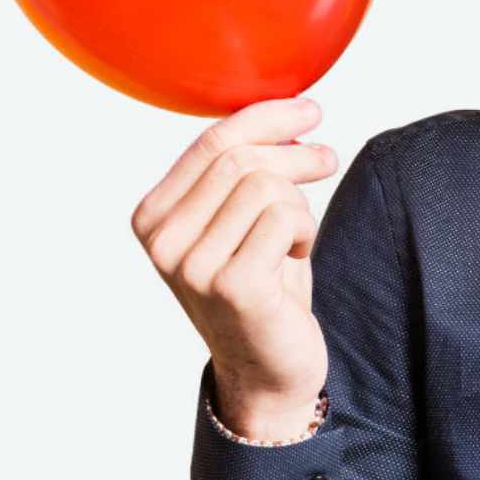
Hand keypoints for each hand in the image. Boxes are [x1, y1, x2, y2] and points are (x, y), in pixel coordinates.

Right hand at [132, 96, 338, 434]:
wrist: (269, 369)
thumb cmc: (262, 285)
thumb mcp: (243, 218)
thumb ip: (244, 168)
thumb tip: (291, 110)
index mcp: (152, 217)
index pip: (212, 141)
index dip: (267, 117)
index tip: (311, 110)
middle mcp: (162, 241)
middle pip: (242, 158)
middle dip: (295, 155)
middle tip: (326, 161)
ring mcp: (192, 266)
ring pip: (267, 186)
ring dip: (299, 206)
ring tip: (293, 240)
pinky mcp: (232, 287)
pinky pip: (286, 219)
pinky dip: (305, 232)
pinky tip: (295, 260)